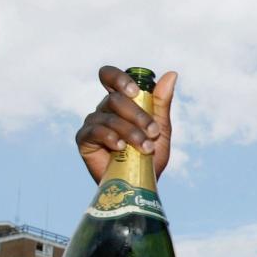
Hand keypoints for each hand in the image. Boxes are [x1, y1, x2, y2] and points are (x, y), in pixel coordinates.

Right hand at [75, 66, 177, 182]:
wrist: (142, 182)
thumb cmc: (150, 155)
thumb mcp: (161, 128)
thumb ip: (162, 102)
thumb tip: (171, 74)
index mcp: (120, 102)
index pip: (110, 77)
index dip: (119, 78)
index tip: (135, 92)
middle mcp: (104, 109)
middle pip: (114, 99)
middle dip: (138, 116)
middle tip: (153, 132)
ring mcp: (93, 123)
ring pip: (109, 117)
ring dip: (131, 132)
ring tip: (145, 148)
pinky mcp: (85, 140)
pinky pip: (95, 131)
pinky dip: (111, 137)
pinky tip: (121, 147)